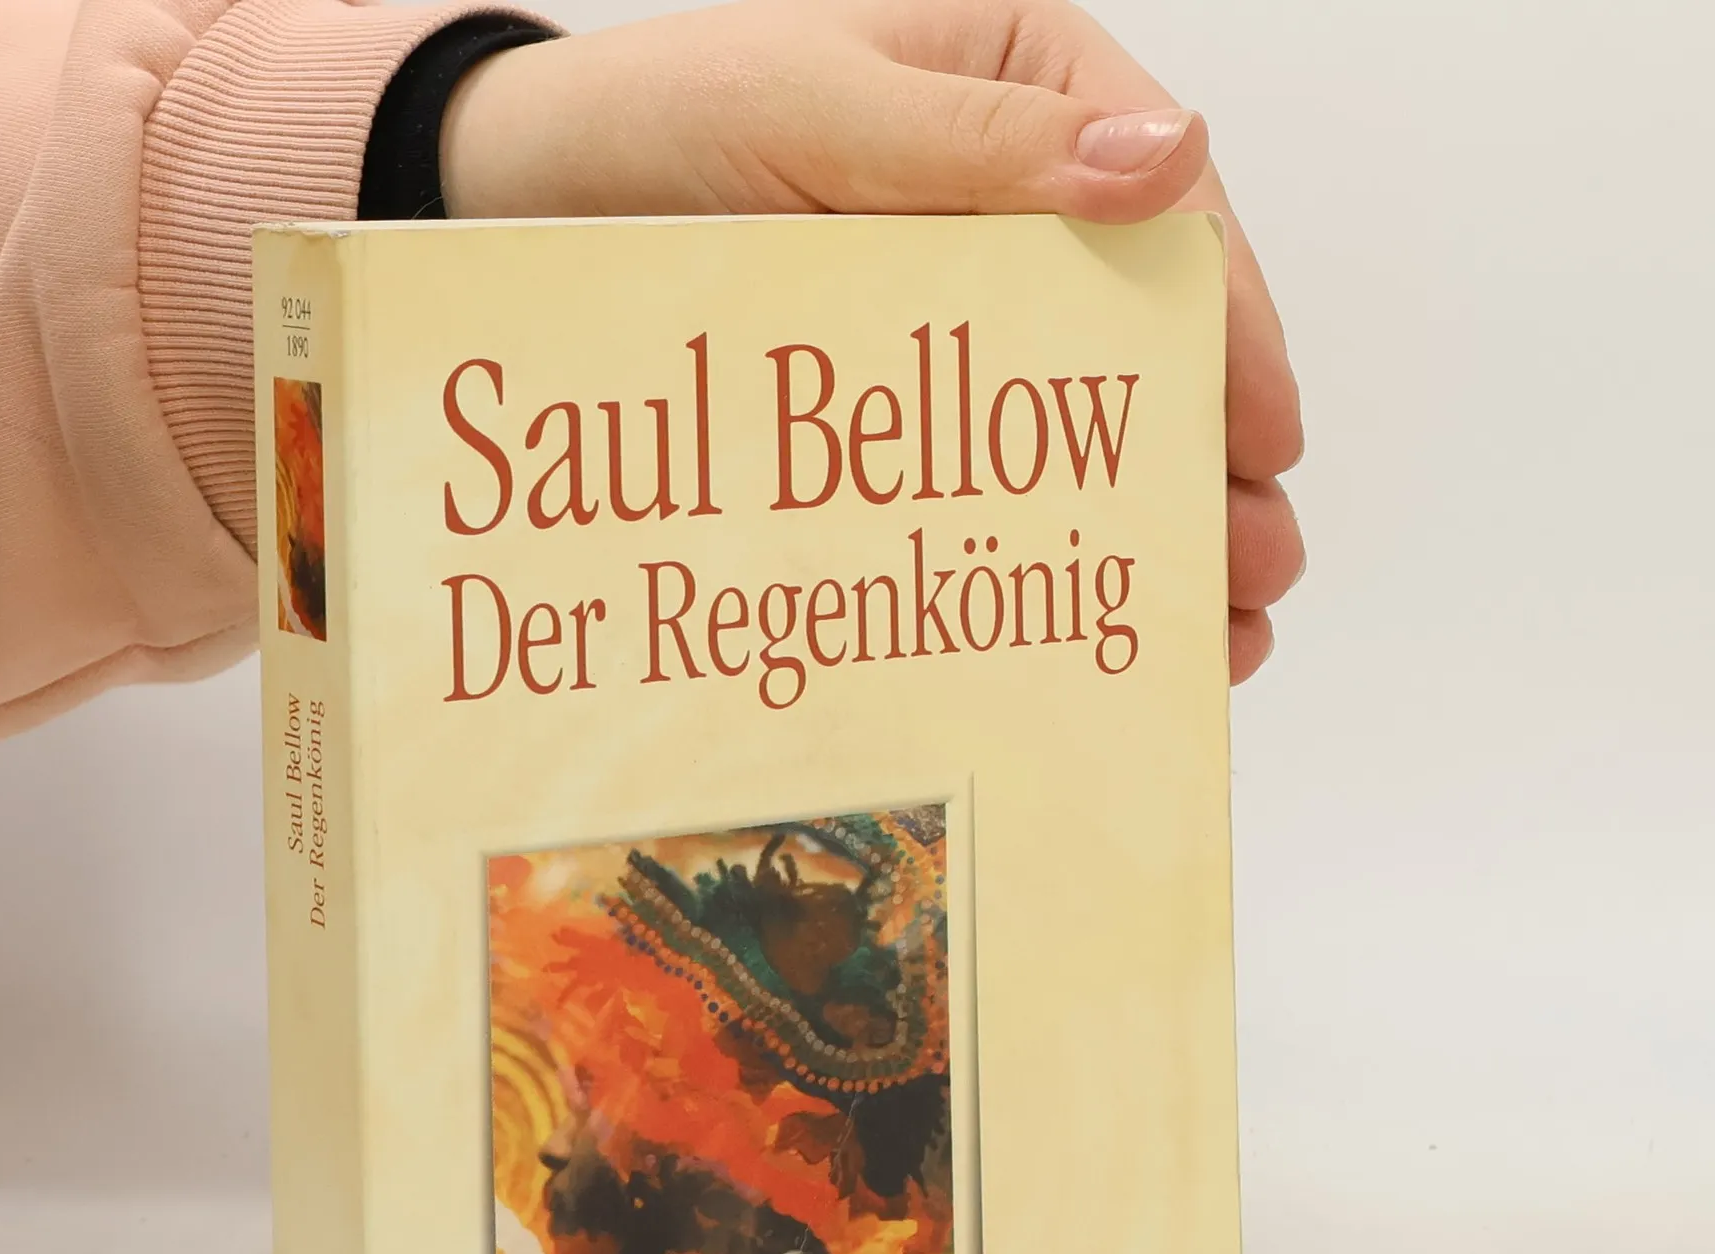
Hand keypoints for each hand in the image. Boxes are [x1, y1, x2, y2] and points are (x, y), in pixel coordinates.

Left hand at [442, 0, 1303, 684]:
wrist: (517, 197)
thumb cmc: (658, 120)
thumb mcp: (819, 109)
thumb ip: (981, 146)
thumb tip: (1167, 162)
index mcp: (1030, 93)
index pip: (1173, 214)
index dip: (1232, 332)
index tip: (1267, 438)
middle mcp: (1016, 201)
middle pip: (1149, 336)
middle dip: (1204, 459)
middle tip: (1252, 571)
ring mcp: (962, 302)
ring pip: (1083, 414)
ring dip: (1147, 520)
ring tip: (1205, 629)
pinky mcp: (903, 389)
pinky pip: (990, 461)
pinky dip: (1039, 535)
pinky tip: (1082, 610)